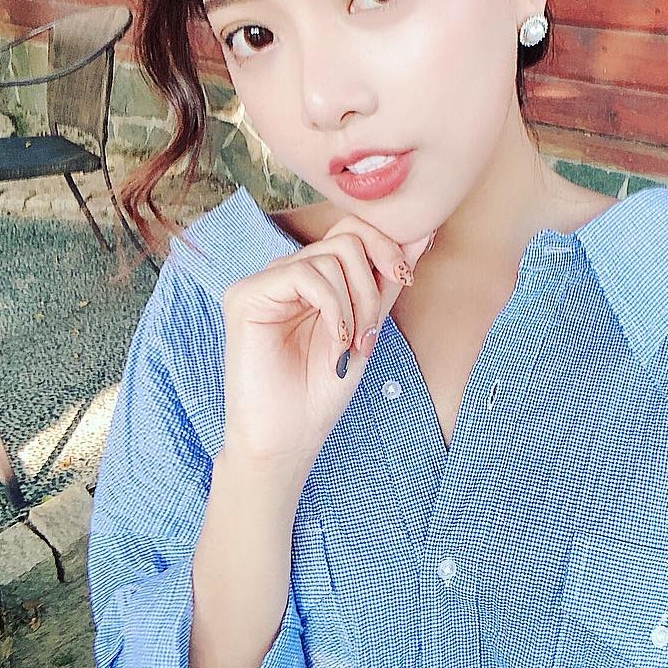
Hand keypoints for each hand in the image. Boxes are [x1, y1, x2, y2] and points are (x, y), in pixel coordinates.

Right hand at [221, 213, 434, 472]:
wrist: (290, 437)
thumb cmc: (324, 389)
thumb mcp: (368, 325)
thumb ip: (387, 280)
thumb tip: (422, 233)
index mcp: (313, 276)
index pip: (353, 230)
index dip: (386, 246)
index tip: (405, 279)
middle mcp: (286, 272)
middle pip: (346, 237)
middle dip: (373, 282)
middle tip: (372, 329)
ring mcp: (264, 282)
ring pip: (330, 257)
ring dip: (355, 304)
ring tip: (352, 344)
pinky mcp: (245, 295)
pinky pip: (305, 275)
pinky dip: (332, 308)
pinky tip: (334, 340)